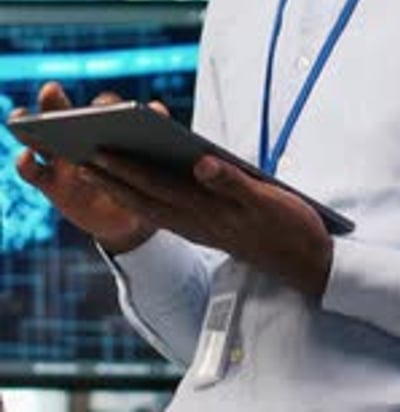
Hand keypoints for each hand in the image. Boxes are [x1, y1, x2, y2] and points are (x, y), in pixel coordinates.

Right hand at [14, 81, 155, 254]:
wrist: (128, 219)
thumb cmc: (143, 182)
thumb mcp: (154, 166)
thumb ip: (157, 138)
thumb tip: (158, 112)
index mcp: (110, 124)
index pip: (107, 107)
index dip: (106, 106)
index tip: (105, 109)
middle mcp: (82, 134)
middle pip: (67, 111)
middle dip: (58, 100)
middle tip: (50, 90)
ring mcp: (63, 157)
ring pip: (44, 135)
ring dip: (32, 124)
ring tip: (23, 118)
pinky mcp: (50, 182)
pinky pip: (32, 170)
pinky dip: (25, 163)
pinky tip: (25, 157)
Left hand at [81, 150, 333, 296]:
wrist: (305, 262)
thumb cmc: (288, 225)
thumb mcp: (267, 200)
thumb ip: (232, 181)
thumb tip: (199, 162)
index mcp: (208, 212)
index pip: (158, 186)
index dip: (127, 168)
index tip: (98, 150)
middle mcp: (197, 222)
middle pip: (145, 197)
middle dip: (111, 177)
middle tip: (79, 154)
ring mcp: (199, 229)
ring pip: (151, 207)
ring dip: (121, 188)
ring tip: (95, 168)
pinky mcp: (206, 231)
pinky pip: (164, 214)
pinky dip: (143, 198)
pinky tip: (133, 186)